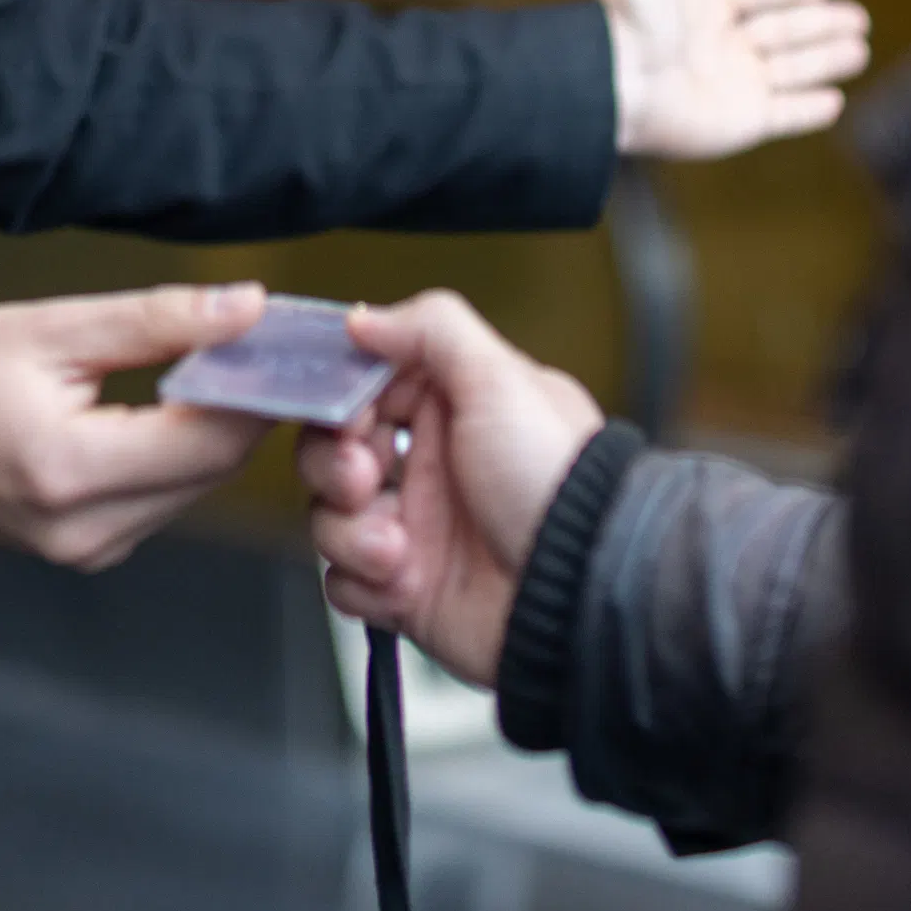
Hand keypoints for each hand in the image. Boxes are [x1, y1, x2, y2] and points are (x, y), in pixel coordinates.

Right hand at [0, 284, 271, 570]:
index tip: (283, 335)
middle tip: (257, 338)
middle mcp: (88, 529)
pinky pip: (165, 500)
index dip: (262, 386)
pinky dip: (179, 452)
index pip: (212, 437)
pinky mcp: (90, 551)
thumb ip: (154, 319)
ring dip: (215, 428)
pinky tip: (171, 405)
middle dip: (246, 403)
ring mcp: (90, 550)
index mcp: (72, 469)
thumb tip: (245, 308)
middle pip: (215, 468)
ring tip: (214, 363)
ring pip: (197, 487)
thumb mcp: (45, 327)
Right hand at [298, 291, 603, 688]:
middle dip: (333, 467)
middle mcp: (427, 467)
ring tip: (396, 548)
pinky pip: (345, 583)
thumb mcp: (501, 381)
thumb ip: (431, 330)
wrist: (581, 589)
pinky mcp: (407, 590)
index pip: (362, 391)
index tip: (348, 416)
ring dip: (349, 532)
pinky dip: (362, 584)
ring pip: (328, 519)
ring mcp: (415, 530)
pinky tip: (403, 582)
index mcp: (449, 410)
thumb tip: (364, 319)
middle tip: (364, 479)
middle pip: (331, 453)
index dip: (340, 402)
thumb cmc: (556, 481)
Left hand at [595, 0, 870, 157]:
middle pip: (782, 30)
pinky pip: (786, 115)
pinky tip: (834, 102)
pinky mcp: (740, 123)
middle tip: (859, 19)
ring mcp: (730, 85)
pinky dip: (811, 110)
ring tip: (860, 51)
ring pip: (792, 70)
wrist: (616, 84)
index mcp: (699, 4)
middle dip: (820, 24)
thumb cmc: (625, 16)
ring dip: (827, 60)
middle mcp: (717, 44)